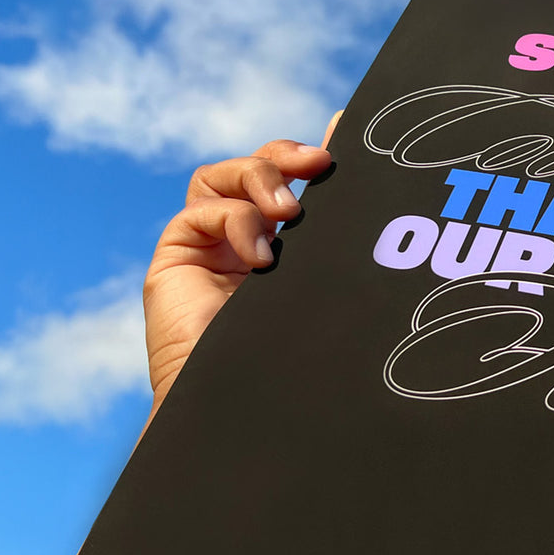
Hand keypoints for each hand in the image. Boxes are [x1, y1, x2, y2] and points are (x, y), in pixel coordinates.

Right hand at [143, 114, 337, 405]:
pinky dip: (234, 221)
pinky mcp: (175, 259)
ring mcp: (207, 249)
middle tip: (320, 163)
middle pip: (256, 167)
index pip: (298, 184)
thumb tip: (378, 188)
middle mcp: (244, 243)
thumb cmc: (300, 364)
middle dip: (286, 155)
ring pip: (222, 177)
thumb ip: (344, 245)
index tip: (348, 138)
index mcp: (287, 251)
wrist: (249, 416)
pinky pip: (199, 212)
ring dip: (259, 177)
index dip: (315, 155)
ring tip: (291, 209)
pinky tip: (261, 256)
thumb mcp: (331, 290)